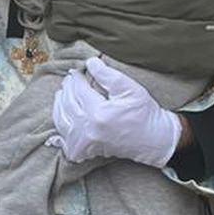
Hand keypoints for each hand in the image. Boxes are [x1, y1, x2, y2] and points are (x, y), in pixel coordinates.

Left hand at [48, 57, 183, 170]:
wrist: (154, 140)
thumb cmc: (144, 113)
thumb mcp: (130, 88)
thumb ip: (108, 75)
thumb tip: (90, 62)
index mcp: (99, 113)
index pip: (78, 89)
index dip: (76, 78)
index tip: (77, 71)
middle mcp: (88, 130)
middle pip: (67, 104)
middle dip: (66, 89)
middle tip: (69, 80)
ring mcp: (84, 143)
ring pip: (61, 121)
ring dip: (59, 105)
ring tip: (62, 94)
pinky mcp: (85, 152)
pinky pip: (64, 140)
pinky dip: (60, 129)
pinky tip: (63, 118)